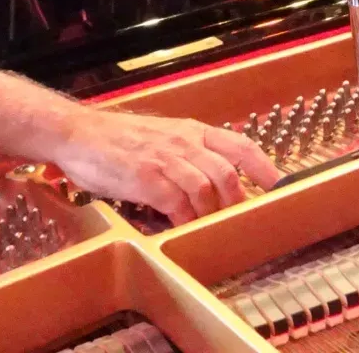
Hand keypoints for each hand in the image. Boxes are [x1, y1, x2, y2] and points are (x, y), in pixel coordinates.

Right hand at [53, 110, 281, 225]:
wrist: (77, 133)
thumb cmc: (119, 139)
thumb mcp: (163, 136)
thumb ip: (189, 153)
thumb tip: (215, 182)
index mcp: (192, 131)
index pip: (241, 146)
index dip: (265, 168)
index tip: (281, 186)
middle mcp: (184, 142)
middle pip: (228, 173)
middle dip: (236, 201)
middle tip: (236, 220)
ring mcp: (164, 159)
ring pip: (206, 189)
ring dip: (209, 214)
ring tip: (205, 227)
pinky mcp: (144, 177)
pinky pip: (176, 203)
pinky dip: (183, 219)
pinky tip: (179, 227)